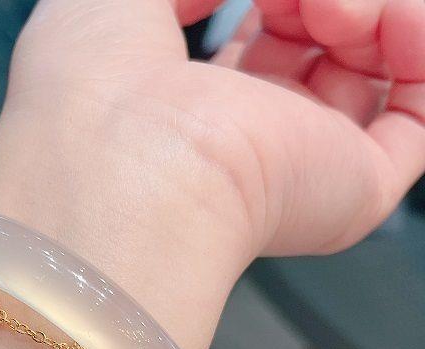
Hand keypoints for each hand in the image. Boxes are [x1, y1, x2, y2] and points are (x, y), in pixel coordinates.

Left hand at [0, 0, 424, 348]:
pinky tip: (392, 23)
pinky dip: (418, 45)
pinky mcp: (350, 189)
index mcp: (190, 103)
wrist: (128, 164)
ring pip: (373, 63)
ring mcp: (300, 165)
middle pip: (318, 40)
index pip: (257, 36)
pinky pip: (417, 112)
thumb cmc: (96, 85)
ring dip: (365, 8)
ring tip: (329, 8)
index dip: (273, 0)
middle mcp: (246, 138)